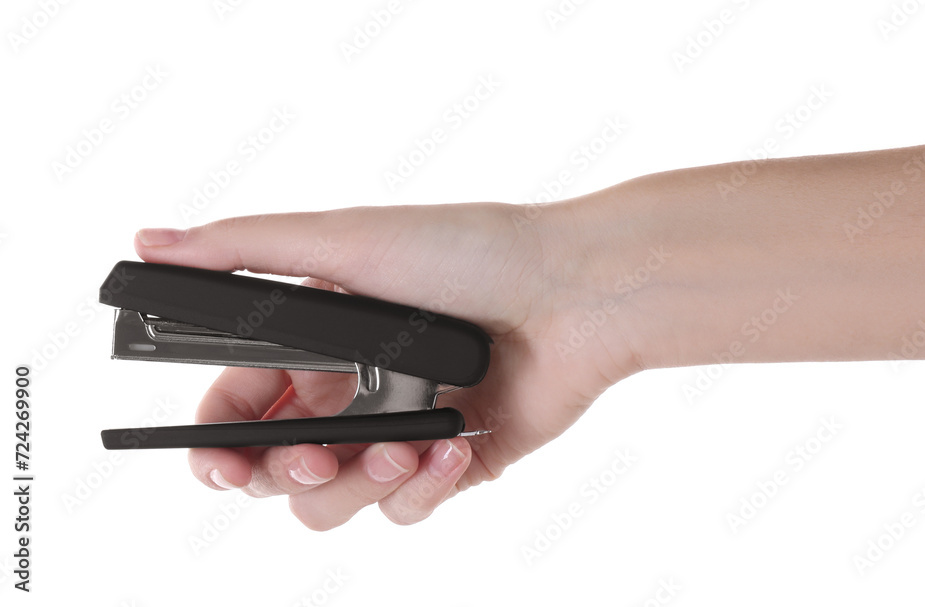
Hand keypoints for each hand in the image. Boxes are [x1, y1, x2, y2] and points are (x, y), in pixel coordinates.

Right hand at [134, 202, 638, 528]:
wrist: (576, 291)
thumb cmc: (470, 252)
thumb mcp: (348, 240)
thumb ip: (245, 250)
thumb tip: (152, 244)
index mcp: (319, 340)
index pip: (238, 406)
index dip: (216, 440)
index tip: (216, 458)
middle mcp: (354, 390)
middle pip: (276, 468)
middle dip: (282, 473)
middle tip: (316, 453)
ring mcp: (401, 431)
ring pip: (334, 501)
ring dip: (358, 484)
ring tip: (402, 447)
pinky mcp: (451, 465)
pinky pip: (406, 509)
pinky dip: (420, 490)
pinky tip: (447, 451)